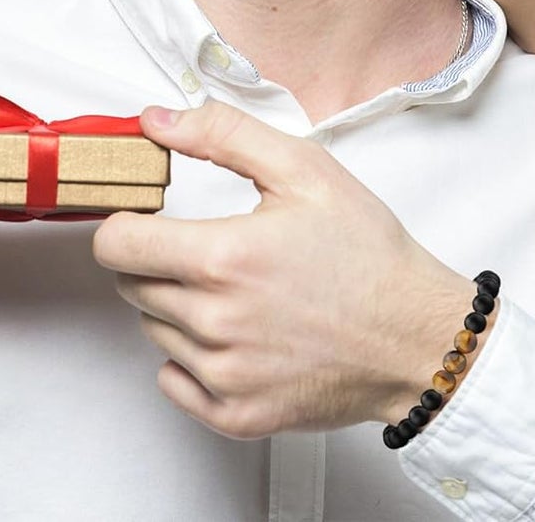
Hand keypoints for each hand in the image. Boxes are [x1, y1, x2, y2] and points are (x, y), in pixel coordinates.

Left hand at [93, 102, 476, 438]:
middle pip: (131, 285)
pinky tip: (232, 333)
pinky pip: (174, 382)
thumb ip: (222, 134)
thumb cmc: (367, 253)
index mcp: (223, 257)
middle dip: (155, 260)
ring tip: (234, 289)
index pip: (117, 244)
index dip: (124, 223)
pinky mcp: (238, 414)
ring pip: (154, 330)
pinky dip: (189, 358)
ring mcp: (225, 375)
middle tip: (208, 249)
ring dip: (175, 306)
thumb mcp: (303, 168)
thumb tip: (157, 120)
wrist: (418, 336)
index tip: (146, 219)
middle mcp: (216, 322)